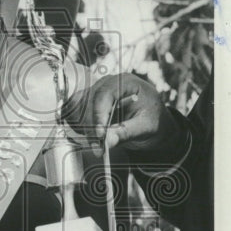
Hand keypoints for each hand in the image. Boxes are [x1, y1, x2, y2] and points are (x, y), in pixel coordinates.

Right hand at [64, 72, 185, 154]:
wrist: (154, 121)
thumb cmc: (153, 119)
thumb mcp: (145, 127)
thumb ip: (126, 132)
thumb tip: (107, 142)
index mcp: (126, 82)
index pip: (104, 94)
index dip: (98, 115)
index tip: (99, 135)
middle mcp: (108, 83)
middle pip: (88, 100)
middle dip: (91, 126)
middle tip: (98, 147)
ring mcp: (97, 91)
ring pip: (78, 106)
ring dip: (83, 126)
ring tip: (96, 144)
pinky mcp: (90, 102)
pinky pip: (75, 111)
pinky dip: (79, 124)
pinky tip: (90, 136)